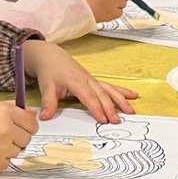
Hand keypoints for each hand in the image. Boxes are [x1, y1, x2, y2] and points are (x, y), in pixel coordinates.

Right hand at [0, 101, 36, 176]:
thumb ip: (10, 108)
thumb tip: (33, 113)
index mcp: (4, 112)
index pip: (31, 122)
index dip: (27, 126)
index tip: (21, 128)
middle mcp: (6, 129)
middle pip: (27, 138)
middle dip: (17, 138)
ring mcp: (3, 148)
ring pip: (17, 151)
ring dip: (7, 149)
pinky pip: (7, 162)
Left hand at [22, 40, 138, 122]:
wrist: (52, 57)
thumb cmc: (50, 72)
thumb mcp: (46, 87)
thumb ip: (48, 102)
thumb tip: (44, 117)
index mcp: (76, 81)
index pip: (88, 97)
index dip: (96, 108)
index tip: (103, 119)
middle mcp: (87, 80)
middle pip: (102, 95)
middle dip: (111, 108)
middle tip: (117, 121)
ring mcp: (93, 80)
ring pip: (109, 89)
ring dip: (121, 100)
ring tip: (131, 111)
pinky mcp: (95, 81)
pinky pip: (111, 86)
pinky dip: (122, 91)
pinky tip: (133, 95)